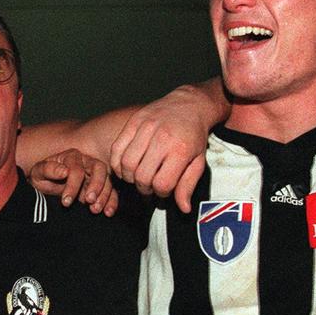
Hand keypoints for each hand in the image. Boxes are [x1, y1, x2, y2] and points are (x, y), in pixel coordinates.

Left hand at [28, 149, 117, 215]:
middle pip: (99, 168)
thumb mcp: (38, 172)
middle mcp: (86, 162)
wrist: (45, 184)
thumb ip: (48, 169)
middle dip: (96, 185)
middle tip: (89, 201)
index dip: (72, 186)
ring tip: (95, 209)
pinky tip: (108, 212)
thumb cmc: (42, 177)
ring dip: (104, 195)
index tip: (65, 202)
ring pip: (107, 180)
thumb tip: (64, 171)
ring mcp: (95, 174)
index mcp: (71, 156)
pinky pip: (111, 192)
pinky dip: (112, 202)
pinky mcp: (100, 187)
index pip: (76, 169)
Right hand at [109, 86, 210, 212]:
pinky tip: (125, 167)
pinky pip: (117, 148)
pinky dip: (116, 163)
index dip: (161, 193)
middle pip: (142, 176)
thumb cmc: (194, 136)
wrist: (190, 105)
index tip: (163, 190)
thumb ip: (188, 186)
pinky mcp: (134, 122)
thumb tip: (183, 209)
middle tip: (148, 186)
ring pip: (126, 164)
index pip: (162, 184)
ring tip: (137, 177)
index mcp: (180, 150)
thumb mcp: (198, 161)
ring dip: (129, 177)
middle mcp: (162, 138)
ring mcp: (146, 128)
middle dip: (144, 188)